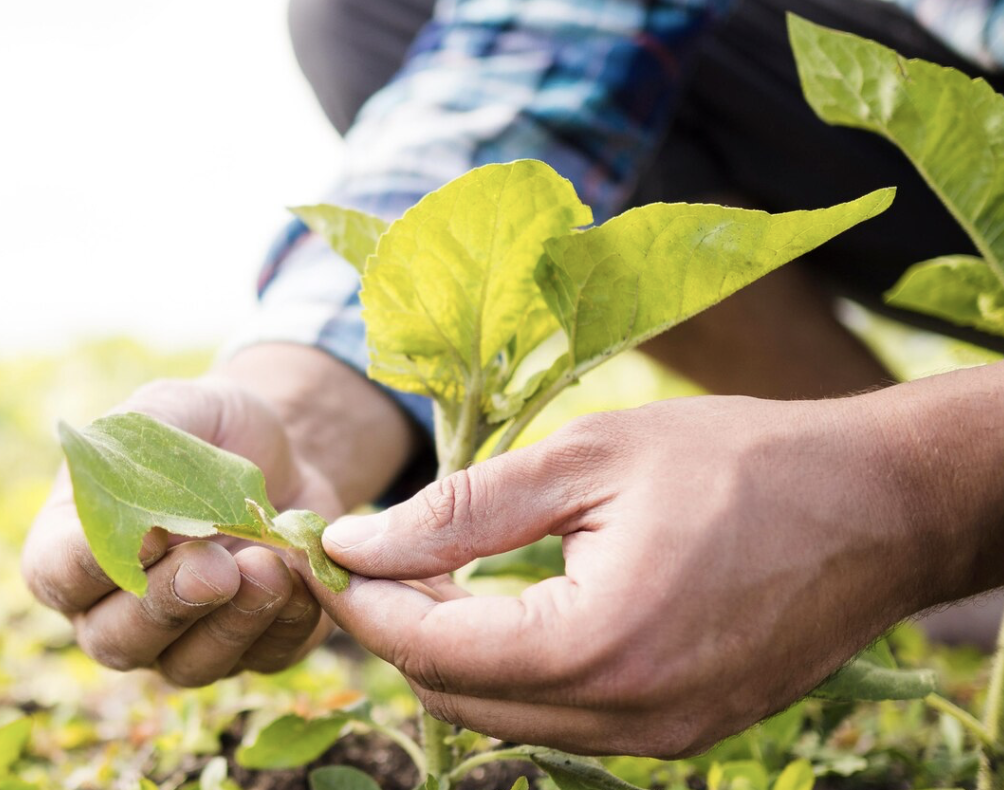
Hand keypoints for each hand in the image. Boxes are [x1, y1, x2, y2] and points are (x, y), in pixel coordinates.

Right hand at [23, 376, 339, 685]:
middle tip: (216, 566)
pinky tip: (301, 576)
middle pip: (117, 640)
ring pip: (188, 665)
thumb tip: (141, 517)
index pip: (58, 575)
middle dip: (168, 604)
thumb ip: (138, 448)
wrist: (282, 451)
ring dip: (230, 623)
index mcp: (73, 546)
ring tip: (268, 567)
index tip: (146, 534)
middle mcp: (115, 609)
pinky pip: (262, 658)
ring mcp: (180, 640)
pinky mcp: (250, 650)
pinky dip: (285, 623)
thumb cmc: (205, 429)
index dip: (92, 565)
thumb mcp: (169, 409)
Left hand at [304, 391, 969, 757]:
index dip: (361, 599)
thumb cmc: (739, 461)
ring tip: (426, 570)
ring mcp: (658, 739)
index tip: (321, 548)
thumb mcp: (586, 460)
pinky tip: (501, 603)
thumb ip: (461, 510)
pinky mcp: (680, 734)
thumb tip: (355, 542)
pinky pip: (559, 718)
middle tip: (365, 554)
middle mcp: (626, 717)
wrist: (879, 506)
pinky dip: (511, 668)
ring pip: (502, 716)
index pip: (429, 648)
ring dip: (450, 651)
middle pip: (454, 696)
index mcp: (597, 645)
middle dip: (395, 626)